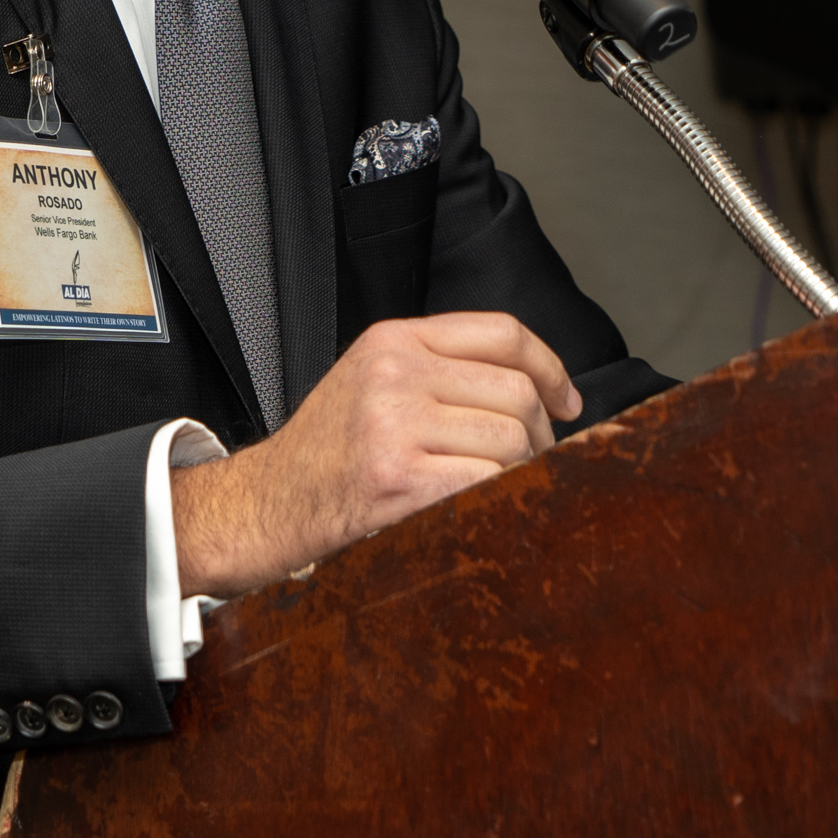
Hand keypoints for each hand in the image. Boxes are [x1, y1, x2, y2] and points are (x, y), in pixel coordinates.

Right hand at [169, 313, 580, 597]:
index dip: (551, 366)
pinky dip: (501, 497)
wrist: (271, 502)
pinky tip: (483, 504)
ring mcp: (395, 422)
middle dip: (541, 433)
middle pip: (516, 390)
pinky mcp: (400, 476)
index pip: (502, 332)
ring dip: (523, 470)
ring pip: (511, 439)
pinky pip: (488, 480)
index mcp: (394, 340)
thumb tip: (534, 390)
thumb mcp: (373, 381)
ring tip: (501, 485)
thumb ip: (439, 370)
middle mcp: (395, 372)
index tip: (567, 399)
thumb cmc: (328, 452)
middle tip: (532, 460)